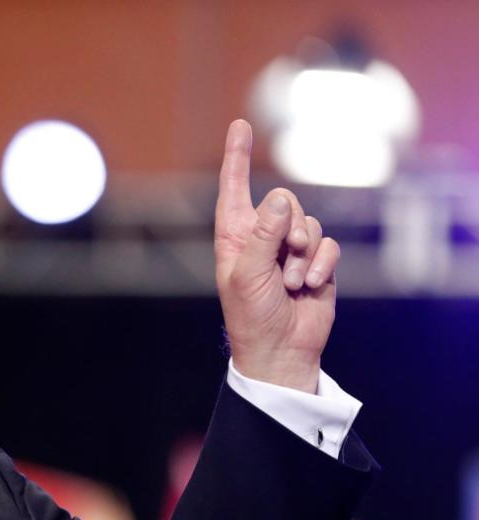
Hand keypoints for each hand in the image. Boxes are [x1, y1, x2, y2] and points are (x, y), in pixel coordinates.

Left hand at [214, 119, 340, 392]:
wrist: (280, 351)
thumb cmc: (252, 317)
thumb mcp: (248, 274)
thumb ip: (262, 234)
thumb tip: (278, 199)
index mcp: (235, 238)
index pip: (234, 190)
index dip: (236, 158)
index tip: (239, 126)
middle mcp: (262, 238)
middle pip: (284, 202)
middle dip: (289, 227)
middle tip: (285, 257)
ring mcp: (291, 250)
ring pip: (309, 224)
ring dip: (304, 255)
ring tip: (292, 283)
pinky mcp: (317, 263)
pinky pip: (328, 245)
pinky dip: (321, 265)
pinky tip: (309, 287)